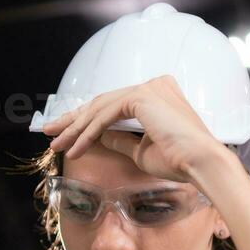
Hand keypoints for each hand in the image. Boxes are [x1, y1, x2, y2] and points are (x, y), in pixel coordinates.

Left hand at [41, 75, 234, 183]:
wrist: (200, 163)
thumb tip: (97, 136)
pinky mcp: (142, 97)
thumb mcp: (140, 150)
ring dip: (75, 129)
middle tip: (49, 133)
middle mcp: (153, 85)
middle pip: (102, 102)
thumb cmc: (178, 161)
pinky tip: (74, 149)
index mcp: (157, 94)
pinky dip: (88, 133)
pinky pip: (106, 116)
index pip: (112, 104)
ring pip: (100, 108)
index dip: (86, 119)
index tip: (64, 132)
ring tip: (57, 145)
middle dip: (72, 120)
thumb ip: (119, 138)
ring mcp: (148, 88)